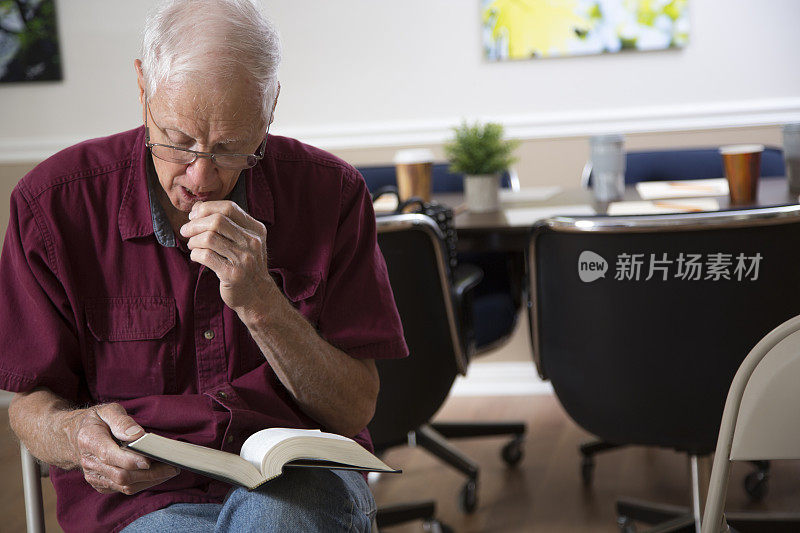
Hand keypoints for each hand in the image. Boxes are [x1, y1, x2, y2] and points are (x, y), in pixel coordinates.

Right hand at [63, 403, 178, 494]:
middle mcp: (90, 462)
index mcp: (89, 440)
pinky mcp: (100, 484)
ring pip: (125, 486)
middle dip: (150, 473)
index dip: (130, 460)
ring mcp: (94, 476)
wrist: (71, 438)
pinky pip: (124, 489)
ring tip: (170, 470)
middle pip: (121, 475)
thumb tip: (139, 435)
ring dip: (150, 481)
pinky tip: (157, 474)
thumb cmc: (95, 421)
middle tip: (172, 466)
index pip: (110, 455)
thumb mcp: (107, 410)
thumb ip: (122, 421)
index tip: (150, 460)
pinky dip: (143, 484)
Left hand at [180, 200, 274, 311]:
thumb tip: (197, 209)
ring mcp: (244, 259)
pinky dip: (195, 254)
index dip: (207, 208)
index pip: (229, 207)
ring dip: (193, 241)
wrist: (257, 295)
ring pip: (208, 238)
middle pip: (217, 220)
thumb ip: (228, 224)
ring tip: (193, 246)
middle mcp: (252, 242)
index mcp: (256, 230)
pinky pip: (205, 256)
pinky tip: (197, 257)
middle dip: (195, 224)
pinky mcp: (233, 274)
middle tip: (186, 231)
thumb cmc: (245, 265)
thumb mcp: (246, 241)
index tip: (194, 216)